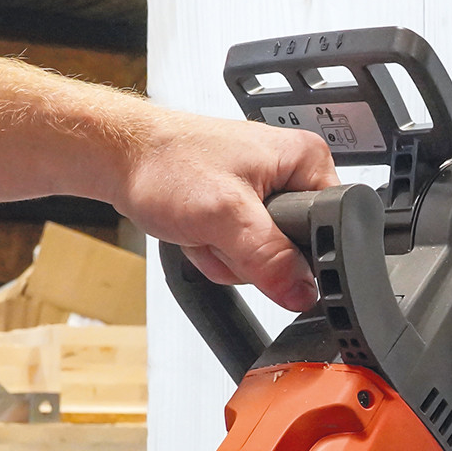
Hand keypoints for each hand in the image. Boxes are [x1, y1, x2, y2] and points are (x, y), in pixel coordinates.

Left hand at [113, 108, 336, 309]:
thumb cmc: (165, 163)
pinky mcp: (240, 210)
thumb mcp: (225, 215)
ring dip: (227, 255)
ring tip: (203, 226)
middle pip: (294, 250)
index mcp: (306, 160)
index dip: (295, 251)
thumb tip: (304, 292)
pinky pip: (243, 253)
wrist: (121, 159)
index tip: (257, 245)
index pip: (330, 228)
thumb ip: (270, 258)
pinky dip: (215, 250)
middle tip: (219, 230)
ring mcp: (264, 194)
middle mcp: (290, 172)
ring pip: (265, 259)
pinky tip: (198, 230)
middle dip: (250, 255)